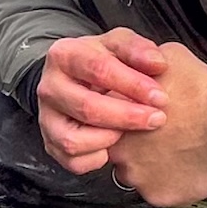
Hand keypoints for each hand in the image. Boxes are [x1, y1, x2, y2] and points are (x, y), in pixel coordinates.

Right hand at [35, 29, 169, 174]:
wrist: (76, 81)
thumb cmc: (101, 62)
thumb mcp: (118, 45)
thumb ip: (137, 49)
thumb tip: (157, 64)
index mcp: (64, 55)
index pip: (98, 70)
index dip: (133, 85)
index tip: (160, 96)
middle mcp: (49, 87)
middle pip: (87, 108)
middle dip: (127, 116)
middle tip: (157, 118)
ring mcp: (46, 118)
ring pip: (74, 141)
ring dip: (109, 139)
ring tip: (129, 132)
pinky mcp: (50, 144)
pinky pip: (74, 162)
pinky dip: (97, 159)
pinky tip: (113, 146)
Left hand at [105, 43, 206, 207]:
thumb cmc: (203, 90)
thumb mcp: (169, 57)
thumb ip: (143, 63)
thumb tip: (138, 63)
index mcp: (115, 115)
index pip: (106, 120)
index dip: (127, 117)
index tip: (147, 115)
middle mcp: (118, 150)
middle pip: (118, 149)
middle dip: (135, 142)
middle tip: (163, 134)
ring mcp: (136, 176)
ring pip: (135, 172)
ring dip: (149, 164)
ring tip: (175, 150)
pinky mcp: (157, 195)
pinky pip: (156, 190)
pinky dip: (168, 181)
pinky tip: (184, 167)